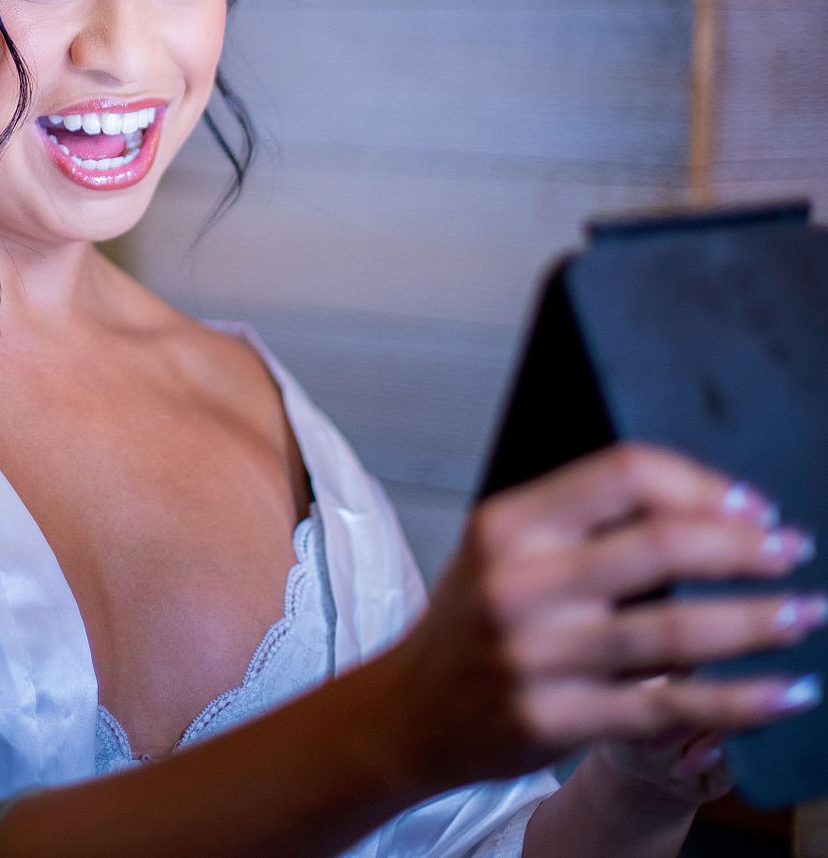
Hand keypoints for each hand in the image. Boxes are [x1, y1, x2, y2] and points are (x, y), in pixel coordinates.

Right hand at [381, 443, 825, 796]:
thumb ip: (584, 525)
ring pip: (677, 630)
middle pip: (661, 546)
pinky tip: (784, 691)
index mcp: (509, 523)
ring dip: (760, 620)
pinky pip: (671, 707)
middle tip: (792, 550)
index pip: (624, 475)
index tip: (749, 504)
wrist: (407, 712)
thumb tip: (704, 509)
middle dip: (744, 547)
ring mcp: (540, 657)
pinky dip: (740, 700)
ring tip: (805, 612)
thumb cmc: (470, 622)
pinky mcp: (560, 721)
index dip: (701, 485)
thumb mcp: (504, 549)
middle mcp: (521, 584)